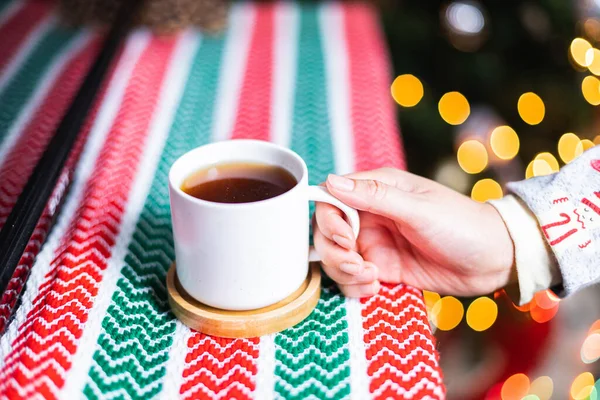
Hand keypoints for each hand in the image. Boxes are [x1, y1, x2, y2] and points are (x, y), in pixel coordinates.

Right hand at [313, 168, 514, 297]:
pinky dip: (355, 287)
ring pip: (335, 258)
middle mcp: (370, 216)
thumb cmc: (462, 225)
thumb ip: (374, 196)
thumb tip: (331, 181)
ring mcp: (374, 244)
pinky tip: (375, 287)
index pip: (330, 199)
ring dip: (344, 272)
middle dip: (334, 252)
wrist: (494, 261)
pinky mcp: (381, 269)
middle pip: (326, 232)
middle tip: (358, 265)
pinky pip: (351, 279)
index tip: (345, 238)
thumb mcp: (418, 208)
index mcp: (377, 190)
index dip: (329, 220)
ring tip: (371, 278)